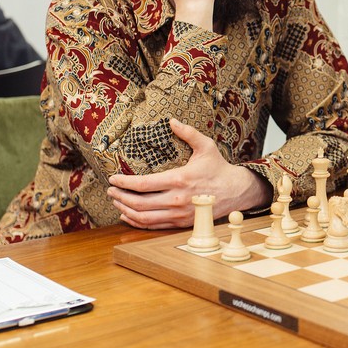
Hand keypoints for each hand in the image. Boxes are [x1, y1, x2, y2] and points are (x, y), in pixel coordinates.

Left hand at [106, 119, 269, 228]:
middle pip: (139, 203)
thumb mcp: (206, 146)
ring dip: (126, 210)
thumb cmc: (219, 168)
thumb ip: (188, 133)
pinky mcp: (182, 223)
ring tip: (116, 201)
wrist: (236, 191)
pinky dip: (137, 222)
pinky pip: (154, 226)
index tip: (113, 178)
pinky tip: (128, 215)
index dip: (124, 182)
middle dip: (120, 196)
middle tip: (111, 190)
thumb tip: (172, 121)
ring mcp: (179, 214)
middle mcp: (177, 200)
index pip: (143, 184)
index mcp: (180, 179)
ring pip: (144, 217)